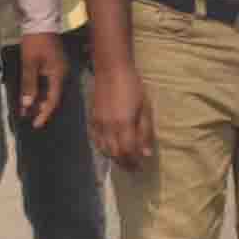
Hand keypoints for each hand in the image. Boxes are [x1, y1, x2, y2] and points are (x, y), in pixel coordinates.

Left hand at [15, 31, 66, 127]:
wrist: (40, 22)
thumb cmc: (35, 42)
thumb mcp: (29, 63)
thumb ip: (29, 85)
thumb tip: (27, 105)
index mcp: (58, 75)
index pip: (53, 100)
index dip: (44, 113)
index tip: (35, 124)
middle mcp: (62, 75)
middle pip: (52, 97)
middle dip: (39, 109)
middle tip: (27, 118)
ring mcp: (58, 70)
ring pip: (49, 91)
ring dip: (38, 100)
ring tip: (25, 110)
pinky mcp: (54, 66)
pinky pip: (47, 83)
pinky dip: (39, 91)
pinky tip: (29, 95)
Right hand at [88, 54, 151, 168]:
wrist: (111, 70)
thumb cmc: (133, 87)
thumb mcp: (145, 108)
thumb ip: (145, 132)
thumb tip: (146, 153)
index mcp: (124, 124)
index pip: (128, 152)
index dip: (135, 163)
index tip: (141, 167)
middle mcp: (109, 128)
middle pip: (115, 155)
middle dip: (125, 164)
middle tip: (134, 168)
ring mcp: (98, 124)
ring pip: (104, 150)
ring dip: (114, 159)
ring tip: (124, 161)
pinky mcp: (92, 120)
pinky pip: (96, 141)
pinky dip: (103, 149)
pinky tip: (111, 149)